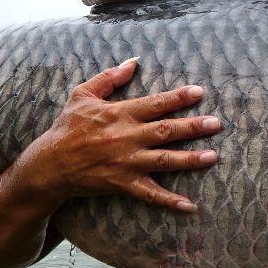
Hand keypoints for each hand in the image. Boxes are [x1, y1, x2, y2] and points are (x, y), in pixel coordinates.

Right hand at [20, 57, 220, 211]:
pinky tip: (190, 205)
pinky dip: (169, 200)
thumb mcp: (82, 94)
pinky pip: (150, 194)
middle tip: (217, 124)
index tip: (200, 93)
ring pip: (164, 161)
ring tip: (213, 157)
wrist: (50, 164)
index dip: (178, 98)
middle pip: (166, 131)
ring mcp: (126, 163)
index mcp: (120, 114)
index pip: (155, 103)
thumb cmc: (67, 127)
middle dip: (193, 127)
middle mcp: (127, 138)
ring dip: (190, 160)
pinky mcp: (123, 184)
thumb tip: (133, 62)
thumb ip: (109, 78)